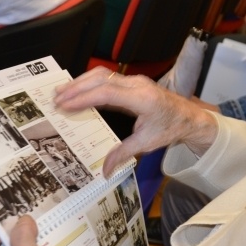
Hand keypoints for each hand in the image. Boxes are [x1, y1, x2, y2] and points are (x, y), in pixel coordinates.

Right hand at [54, 67, 217, 175]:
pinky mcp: (133, 82)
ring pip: (103, 74)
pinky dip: (91, 82)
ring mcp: (135, 81)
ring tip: (61, 93)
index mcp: (142, 99)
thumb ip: (123, 154)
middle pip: (101, 79)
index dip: (83, 97)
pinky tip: (78, 91)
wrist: (189, 117)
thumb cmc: (170, 128)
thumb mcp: (147, 143)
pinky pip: (108, 77)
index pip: (107, 93)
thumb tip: (104, 171)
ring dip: (81, 82)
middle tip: (56, 98)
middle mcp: (137, 85)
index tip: (64, 105)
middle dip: (76, 87)